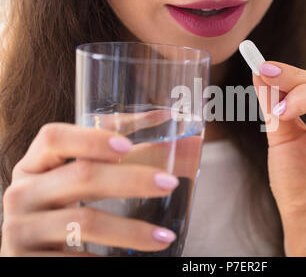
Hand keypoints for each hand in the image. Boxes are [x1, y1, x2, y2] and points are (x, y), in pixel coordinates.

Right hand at [0, 120, 178, 256]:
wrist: (35, 255)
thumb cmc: (66, 209)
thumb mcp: (82, 182)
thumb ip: (129, 159)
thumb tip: (190, 143)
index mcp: (34, 164)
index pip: (54, 137)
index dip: (90, 138)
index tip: (127, 145)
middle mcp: (22, 192)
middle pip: (81, 176)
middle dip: (132, 179)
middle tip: (170, 183)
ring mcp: (20, 229)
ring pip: (86, 221)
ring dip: (132, 230)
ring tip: (165, 237)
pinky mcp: (25, 262)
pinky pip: (75, 258)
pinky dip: (108, 259)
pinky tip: (133, 261)